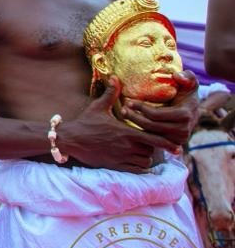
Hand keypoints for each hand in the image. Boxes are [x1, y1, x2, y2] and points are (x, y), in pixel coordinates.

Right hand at [60, 77, 177, 172]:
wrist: (70, 139)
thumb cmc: (85, 122)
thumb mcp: (98, 107)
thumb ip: (110, 93)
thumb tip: (114, 77)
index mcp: (126, 132)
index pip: (153, 138)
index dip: (166, 142)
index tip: (177, 143)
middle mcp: (126, 146)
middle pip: (151, 150)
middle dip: (153, 146)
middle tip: (150, 141)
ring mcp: (121, 157)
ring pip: (145, 161)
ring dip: (147, 157)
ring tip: (143, 151)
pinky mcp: (115, 165)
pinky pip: (136, 170)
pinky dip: (140, 167)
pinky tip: (138, 162)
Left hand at [118, 70, 198, 151]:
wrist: (192, 110)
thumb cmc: (187, 92)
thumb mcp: (189, 81)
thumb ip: (186, 76)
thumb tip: (177, 76)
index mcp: (185, 115)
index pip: (156, 114)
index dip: (141, 108)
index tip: (128, 101)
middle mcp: (183, 130)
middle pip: (151, 126)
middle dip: (134, 117)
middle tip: (123, 109)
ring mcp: (178, 140)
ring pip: (150, 135)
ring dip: (135, 125)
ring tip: (124, 114)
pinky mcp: (172, 144)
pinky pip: (153, 141)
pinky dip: (141, 133)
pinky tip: (131, 124)